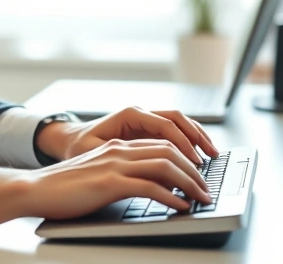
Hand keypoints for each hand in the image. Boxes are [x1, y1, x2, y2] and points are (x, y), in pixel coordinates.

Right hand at [0, 139, 214, 231]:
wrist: (34, 189)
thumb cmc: (63, 188)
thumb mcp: (97, 176)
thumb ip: (121, 175)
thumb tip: (149, 188)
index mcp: (116, 147)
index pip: (161, 144)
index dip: (185, 157)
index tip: (199, 173)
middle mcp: (119, 151)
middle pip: (169, 150)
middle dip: (195, 168)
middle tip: (207, 186)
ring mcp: (114, 165)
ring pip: (165, 165)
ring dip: (189, 181)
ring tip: (201, 197)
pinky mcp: (109, 183)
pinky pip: (149, 186)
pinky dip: (171, 196)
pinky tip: (180, 206)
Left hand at [36, 107, 218, 165]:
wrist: (69, 141)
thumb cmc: (79, 148)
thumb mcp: (95, 153)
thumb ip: (120, 157)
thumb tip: (146, 169)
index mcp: (129, 115)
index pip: (165, 125)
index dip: (183, 143)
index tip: (194, 161)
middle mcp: (140, 113)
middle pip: (177, 119)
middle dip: (197, 137)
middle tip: (212, 157)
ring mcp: (145, 120)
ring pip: (180, 122)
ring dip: (197, 136)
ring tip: (213, 154)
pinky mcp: (148, 130)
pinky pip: (174, 131)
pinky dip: (190, 140)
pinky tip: (200, 154)